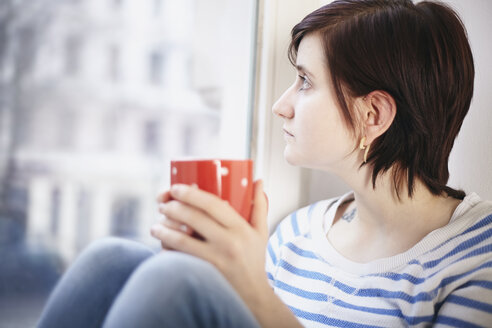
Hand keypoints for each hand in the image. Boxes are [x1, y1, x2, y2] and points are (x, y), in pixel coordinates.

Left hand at [151, 180, 269, 307]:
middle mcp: (228, 243)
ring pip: (181, 240)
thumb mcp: (261, 232)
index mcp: (240, 229)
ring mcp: (215, 260)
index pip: (213, 204)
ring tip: (156, 226)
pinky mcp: (204, 275)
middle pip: (193, 218)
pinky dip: (166, 251)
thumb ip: (260, 206)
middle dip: (172, 207)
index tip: (175, 188)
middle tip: (162, 205)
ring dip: (164, 229)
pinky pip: (178, 259)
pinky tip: (161, 245)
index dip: (191, 193)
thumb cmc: (254, 260)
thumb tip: (258, 180)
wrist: (253, 297)